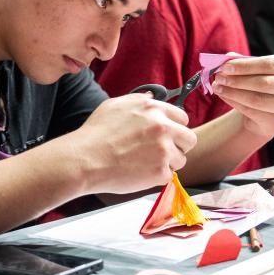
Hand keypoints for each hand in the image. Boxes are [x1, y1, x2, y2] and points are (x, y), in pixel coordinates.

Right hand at [73, 95, 195, 194]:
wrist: (84, 159)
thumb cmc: (95, 133)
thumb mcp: (115, 105)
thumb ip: (138, 100)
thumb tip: (152, 97)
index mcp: (153, 109)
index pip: (182, 118)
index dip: (174, 128)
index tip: (165, 136)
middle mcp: (162, 127)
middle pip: (189, 139)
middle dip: (178, 146)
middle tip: (161, 152)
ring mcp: (163, 150)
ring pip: (180, 159)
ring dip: (167, 163)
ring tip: (145, 163)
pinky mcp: (160, 172)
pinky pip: (168, 176)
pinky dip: (156, 177)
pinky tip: (139, 173)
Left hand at [212, 55, 273, 140]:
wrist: (267, 110)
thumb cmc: (262, 81)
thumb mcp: (256, 69)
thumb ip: (243, 62)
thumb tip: (226, 58)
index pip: (269, 64)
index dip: (245, 66)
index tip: (225, 66)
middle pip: (264, 83)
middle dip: (238, 80)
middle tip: (218, 76)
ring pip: (256, 99)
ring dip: (233, 92)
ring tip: (217, 87)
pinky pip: (251, 111)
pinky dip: (234, 102)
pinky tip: (224, 95)